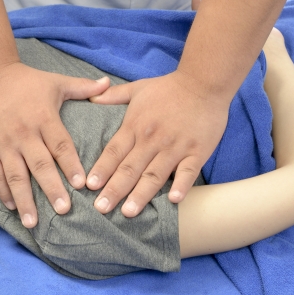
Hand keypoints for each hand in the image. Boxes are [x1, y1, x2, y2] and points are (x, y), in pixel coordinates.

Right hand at [0, 62, 109, 227]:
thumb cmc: (27, 81)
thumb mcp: (56, 82)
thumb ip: (83, 87)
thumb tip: (108, 83)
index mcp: (44, 118)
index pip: (60, 145)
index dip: (71, 165)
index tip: (82, 185)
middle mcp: (24, 133)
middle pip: (39, 164)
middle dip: (51, 188)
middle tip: (63, 210)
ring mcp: (4, 143)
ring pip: (15, 175)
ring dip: (25, 200)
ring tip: (33, 222)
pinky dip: (3, 191)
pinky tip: (13, 207)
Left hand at [88, 65, 229, 215]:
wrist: (204, 82)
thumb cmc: (169, 88)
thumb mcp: (137, 88)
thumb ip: (113, 96)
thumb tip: (91, 96)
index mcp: (135, 126)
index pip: (114, 152)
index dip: (101, 169)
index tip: (89, 186)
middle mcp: (152, 139)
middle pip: (130, 168)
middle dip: (114, 190)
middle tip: (101, 209)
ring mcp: (175, 147)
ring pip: (154, 175)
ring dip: (141, 194)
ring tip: (128, 212)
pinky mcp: (197, 151)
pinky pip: (188, 172)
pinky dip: (181, 186)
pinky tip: (174, 201)